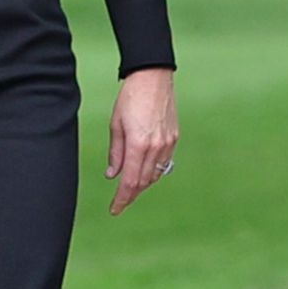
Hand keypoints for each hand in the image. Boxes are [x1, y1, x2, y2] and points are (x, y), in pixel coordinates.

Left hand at [106, 67, 179, 213]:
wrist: (153, 78)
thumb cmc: (130, 98)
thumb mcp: (116, 125)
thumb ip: (116, 153)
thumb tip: (113, 174)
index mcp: (138, 145)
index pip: (130, 182)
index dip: (122, 199)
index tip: (114, 210)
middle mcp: (156, 147)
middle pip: (143, 182)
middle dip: (131, 194)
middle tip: (120, 202)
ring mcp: (168, 143)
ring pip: (155, 174)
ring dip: (142, 183)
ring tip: (130, 188)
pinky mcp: (174, 138)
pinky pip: (164, 162)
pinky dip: (153, 171)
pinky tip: (144, 172)